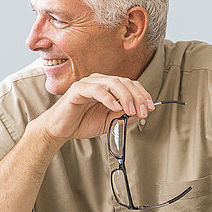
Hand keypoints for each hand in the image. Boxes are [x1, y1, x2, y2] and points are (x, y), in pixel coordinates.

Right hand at [37, 73, 154, 145]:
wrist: (60, 130)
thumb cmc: (82, 123)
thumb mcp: (109, 121)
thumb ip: (124, 116)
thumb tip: (141, 112)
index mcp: (107, 86)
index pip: (129, 84)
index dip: (142, 94)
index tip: (150, 107)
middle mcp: (99, 81)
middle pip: (124, 81)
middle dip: (137, 96)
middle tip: (143, 111)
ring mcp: (88, 83)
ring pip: (113, 82)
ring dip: (126, 97)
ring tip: (131, 111)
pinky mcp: (78, 90)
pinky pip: (97, 90)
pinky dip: (109, 98)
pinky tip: (116, 108)